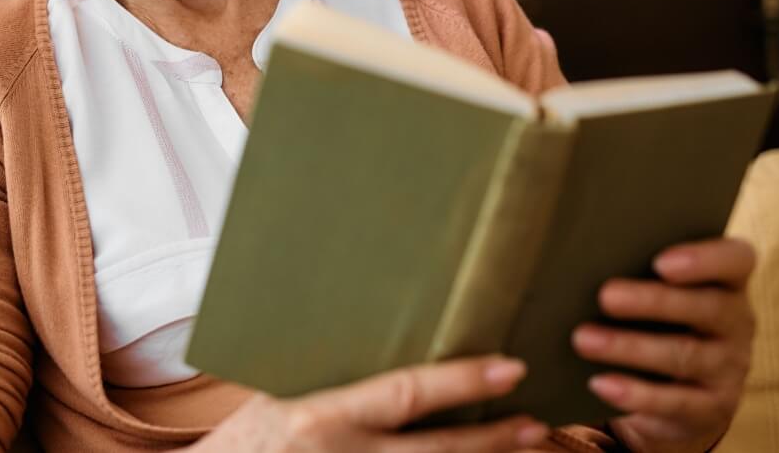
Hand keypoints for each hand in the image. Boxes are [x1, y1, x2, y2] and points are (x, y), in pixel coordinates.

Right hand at [191, 355, 549, 451]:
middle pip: (438, 452)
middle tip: (537, 420)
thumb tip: (376, 337)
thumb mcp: (275, 396)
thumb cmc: (241, 441)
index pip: (406, 394)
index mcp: (321, 416)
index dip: (462, 382)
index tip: (508, 369)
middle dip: (492, 438)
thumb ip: (327, 380)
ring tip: (528, 448)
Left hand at [572, 237, 755, 452]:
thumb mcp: (653, 288)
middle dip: (654, 301)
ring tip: (584, 340)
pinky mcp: (713, 407)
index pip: (736, 260)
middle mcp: (736, 322)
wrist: (679, 388)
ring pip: (686, 356)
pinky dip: (637, 393)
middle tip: (606, 296)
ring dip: (631, 347)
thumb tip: (571, 253)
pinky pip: (677, 402)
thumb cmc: (657, 317)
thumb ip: (633, 266)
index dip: (705, 259)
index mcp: (726, 281)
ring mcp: (728, 367)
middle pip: (707, 307)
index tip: (661, 262)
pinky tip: (600, 383)